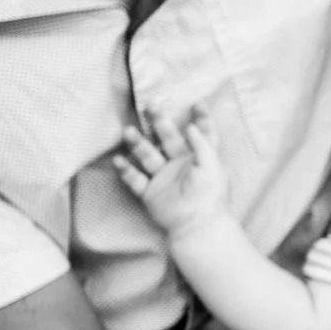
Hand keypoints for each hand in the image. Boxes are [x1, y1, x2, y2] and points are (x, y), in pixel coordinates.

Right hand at [113, 104, 229, 237]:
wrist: (196, 226)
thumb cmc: (209, 197)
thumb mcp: (211, 167)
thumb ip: (202, 145)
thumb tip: (192, 126)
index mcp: (200, 157)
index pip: (202, 133)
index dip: (201, 118)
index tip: (197, 103)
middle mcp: (181, 164)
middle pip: (168, 137)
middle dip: (159, 121)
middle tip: (151, 104)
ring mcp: (164, 177)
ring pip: (148, 155)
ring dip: (137, 143)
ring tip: (128, 131)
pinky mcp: (150, 192)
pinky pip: (135, 179)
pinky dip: (126, 169)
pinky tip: (118, 159)